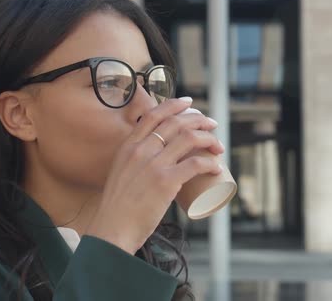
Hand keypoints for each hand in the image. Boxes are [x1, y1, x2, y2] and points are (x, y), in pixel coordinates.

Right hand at [84, 97, 223, 254]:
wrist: (112, 228)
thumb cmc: (118, 207)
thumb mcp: (120, 173)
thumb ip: (134, 162)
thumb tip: (154, 159)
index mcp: (128, 146)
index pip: (154, 115)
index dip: (175, 105)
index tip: (189, 103)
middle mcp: (141, 150)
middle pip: (176, 123)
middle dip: (200, 120)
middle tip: (212, 125)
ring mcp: (154, 164)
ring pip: (190, 138)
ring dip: (210, 139)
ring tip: (219, 147)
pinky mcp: (166, 181)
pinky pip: (196, 163)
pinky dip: (210, 163)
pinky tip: (216, 167)